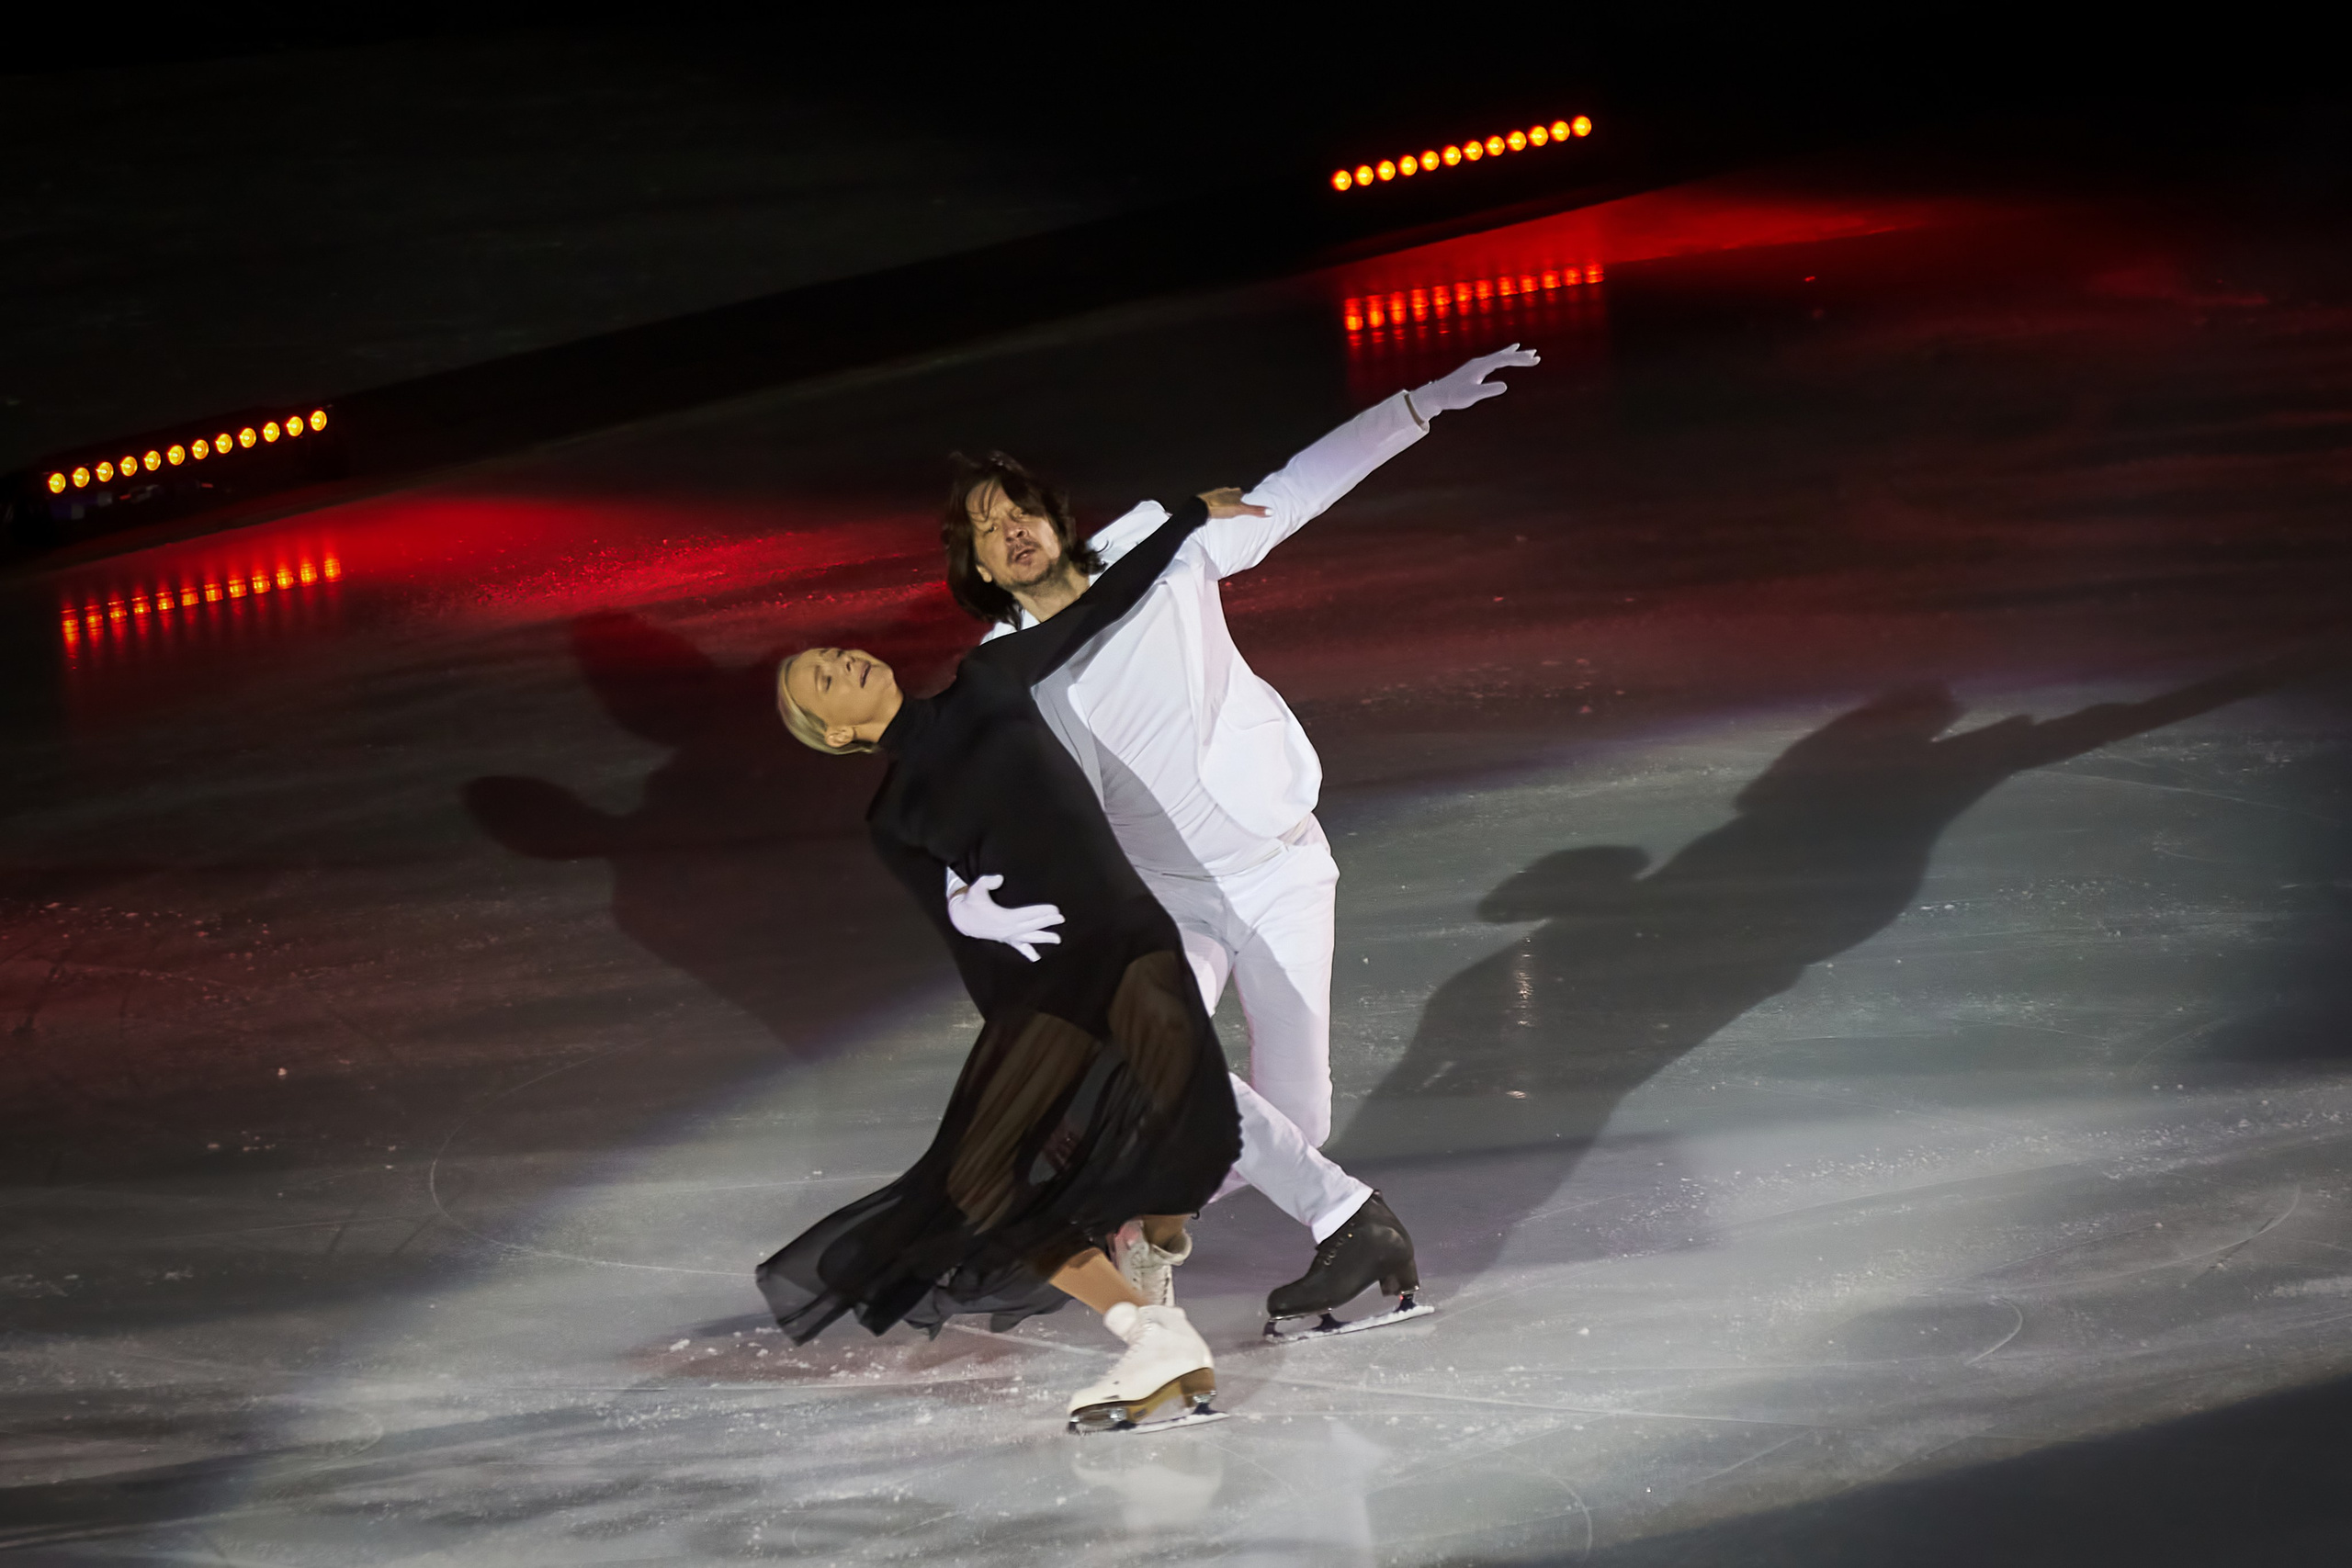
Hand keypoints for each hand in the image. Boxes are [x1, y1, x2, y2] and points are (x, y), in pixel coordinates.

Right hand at [946, 873, 1064, 961]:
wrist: (962, 918)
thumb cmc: (971, 901)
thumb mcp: (976, 888)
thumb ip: (987, 881)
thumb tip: (1000, 878)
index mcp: (1004, 917)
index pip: (1028, 914)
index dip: (1042, 911)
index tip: (1055, 909)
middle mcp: (1008, 929)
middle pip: (1032, 925)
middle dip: (1048, 922)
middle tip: (1062, 918)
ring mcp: (1007, 936)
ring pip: (1029, 938)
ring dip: (1044, 938)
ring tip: (1058, 939)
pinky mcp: (1005, 939)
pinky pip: (1019, 947)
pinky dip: (1028, 952)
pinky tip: (1036, 958)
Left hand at [1197, 486, 1270, 518]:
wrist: (1200, 508)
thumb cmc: (1220, 507)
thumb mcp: (1240, 510)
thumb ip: (1254, 511)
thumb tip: (1271, 511)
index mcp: (1234, 492)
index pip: (1242, 492)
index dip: (1245, 496)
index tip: (1248, 498)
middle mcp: (1224, 491)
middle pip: (1232, 493)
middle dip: (1235, 497)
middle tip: (1239, 503)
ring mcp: (1214, 494)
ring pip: (1222, 496)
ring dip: (1225, 500)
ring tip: (1228, 507)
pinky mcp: (1206, 500)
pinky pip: (1213, 501)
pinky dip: (1216, 504)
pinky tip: (1216, 509)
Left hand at [1411, 343, 1541, 418]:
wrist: (1437, 395)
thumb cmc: (1454, 397)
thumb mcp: (1472, 396)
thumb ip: (1488, 390)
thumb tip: (1505, 386)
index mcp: (1481, 366)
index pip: (1504, 360)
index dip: (1520, 359)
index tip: (1534, 360)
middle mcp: (1480, 362)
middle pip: (1503, 355)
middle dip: (1520, 356)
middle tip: (1536, 355)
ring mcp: (1477, 364)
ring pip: (1499, 356)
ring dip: (1514, 354)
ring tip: (1528, 352)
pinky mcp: (1475, 369)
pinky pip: (1494, 360)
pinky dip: (1504, 356)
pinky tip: (1506, 356)